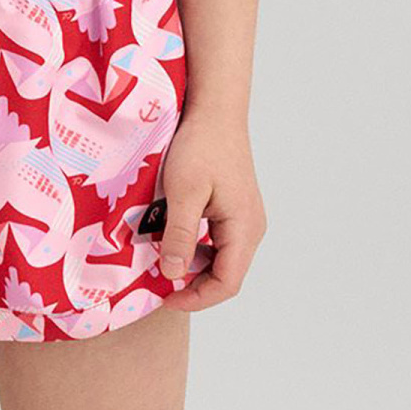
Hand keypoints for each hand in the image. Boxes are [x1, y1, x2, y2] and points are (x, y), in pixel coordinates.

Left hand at [153, 113, 265, 311]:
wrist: (215, 110)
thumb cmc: (200, 145)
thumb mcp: (183, 191)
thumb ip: (180, 235)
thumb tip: (173, 274)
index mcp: (244, 228)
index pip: (227, 283)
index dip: (196, 298)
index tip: (165, 297)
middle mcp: (251, 228)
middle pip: (227, 275)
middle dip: (193, 286)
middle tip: (158, 284)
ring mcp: (245, 218)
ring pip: (222, 260)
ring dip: (193, 267)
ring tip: (162, 263)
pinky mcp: (235, 209)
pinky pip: (218, 241)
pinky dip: (196, 249)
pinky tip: (172, 241)